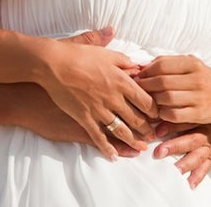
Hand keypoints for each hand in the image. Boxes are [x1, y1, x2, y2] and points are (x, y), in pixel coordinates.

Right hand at [39, 29, 158, 157]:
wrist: (52, 64)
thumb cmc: (78, 55)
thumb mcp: (105, 53)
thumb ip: (123, 60)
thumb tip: (137, 64)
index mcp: (121, 81)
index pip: (145, 100)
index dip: (154, 110)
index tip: (158, 115)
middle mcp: (113, 98)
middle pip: (136, 118)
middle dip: (146, 129)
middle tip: (152, 136)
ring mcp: (99, 110)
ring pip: (121, 130)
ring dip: (132, 140)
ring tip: (140, 147)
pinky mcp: (84, 118)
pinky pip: (98, 137)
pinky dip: (107, 148)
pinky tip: (114, 156)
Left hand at [134, 55, 210, 128]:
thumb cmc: (205, 80)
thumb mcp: (192, 66)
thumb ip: (170, 64)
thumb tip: (143, 67)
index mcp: (193, 64)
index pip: (162, 65)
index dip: (146, 71)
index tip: (138, 76)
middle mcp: (197, 79)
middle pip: (162, 82)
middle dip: (146, 86)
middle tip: (138, 89)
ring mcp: (199, 97)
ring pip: (166, 98)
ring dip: (153, 100)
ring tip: (147, 100)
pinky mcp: (199, 114)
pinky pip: (174, 115)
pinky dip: (163, 114)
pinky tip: (160, 112)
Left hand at [153, 124, 210, 188]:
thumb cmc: (192, 122)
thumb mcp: (183, 116)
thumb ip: (170, 120)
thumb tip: (154, 124)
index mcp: (197, 121)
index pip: (185, 123)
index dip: (171, 127)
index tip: (157, 132)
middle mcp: (204, 134)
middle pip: (191, 140)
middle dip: (175, 146)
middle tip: (160, 152)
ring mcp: (208, 148)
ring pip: (198, 156)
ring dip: (186, 164)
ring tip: (176, 171)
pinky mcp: (209, 159)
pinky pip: (205, 168)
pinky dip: (197, 176)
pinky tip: (190, 183)